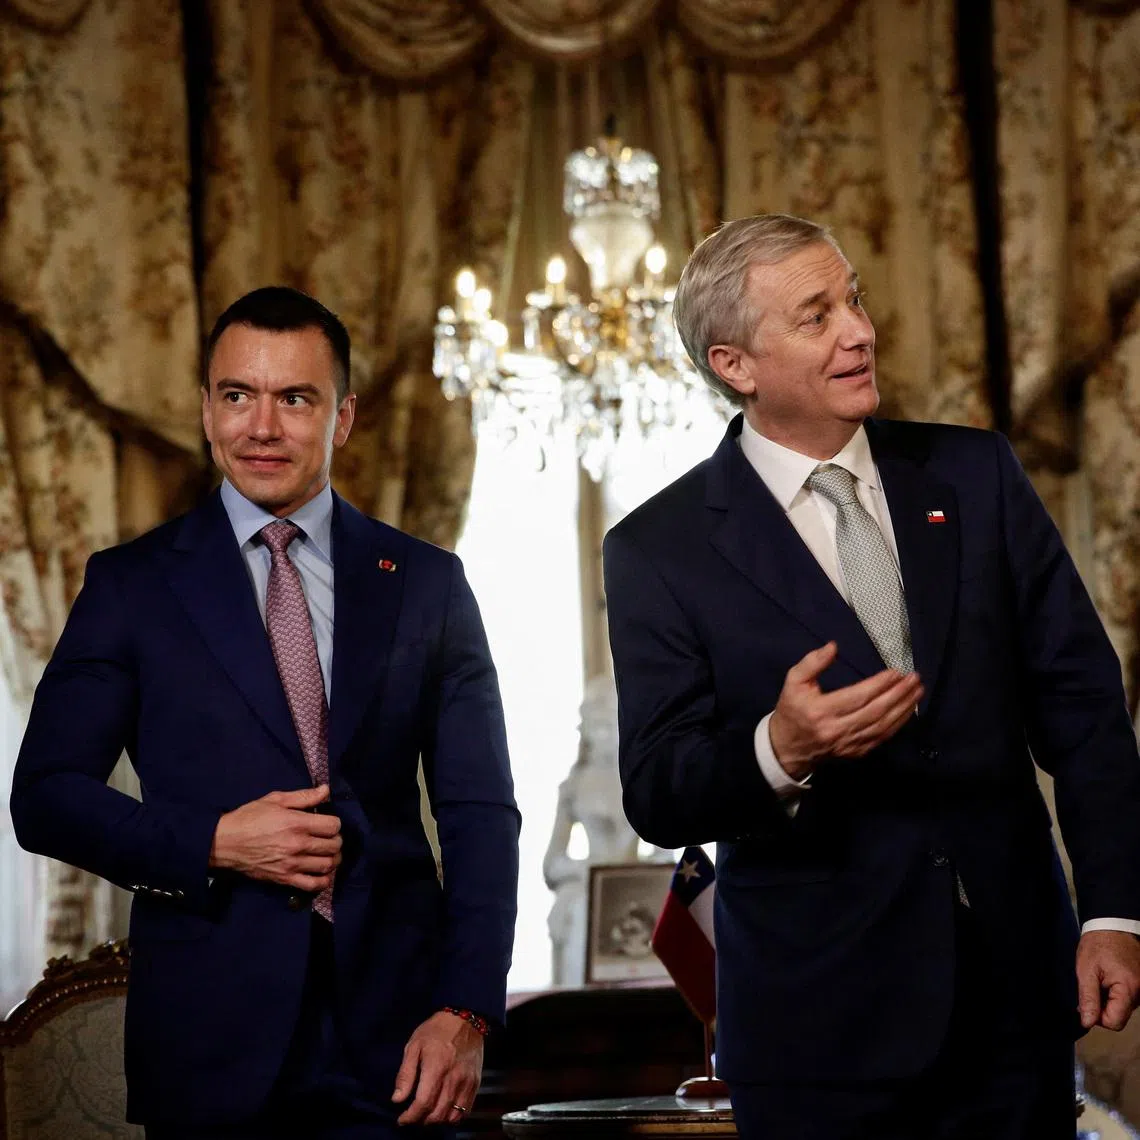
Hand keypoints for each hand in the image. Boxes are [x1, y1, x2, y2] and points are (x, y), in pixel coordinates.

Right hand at [209, 784, 340, 891]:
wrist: (224, 843)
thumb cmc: (249, 818)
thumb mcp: (275, 800)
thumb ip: (303, 796)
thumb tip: (326, 790)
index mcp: (297, 823)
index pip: (333, 826)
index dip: (334, 823)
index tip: (327, 823)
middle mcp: (298, 845)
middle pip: (334, 846)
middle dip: (336, 841)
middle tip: (329, 838)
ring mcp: (292, 864)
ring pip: (328, 865)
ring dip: (333, 860)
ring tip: (327, 854)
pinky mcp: (285, 879)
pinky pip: (313, 885)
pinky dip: (323, 880)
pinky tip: (322, 873)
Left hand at [392, 1009, 483, 1125]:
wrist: (465, 1019)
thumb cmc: (436, 1030)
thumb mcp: (414, 1045)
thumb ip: (405, 1074)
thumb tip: (397, 1099)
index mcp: (436, 1067)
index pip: (423, 1103)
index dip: (410, 1116)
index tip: (402, 1119)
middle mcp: (453, 1078)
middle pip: (437, 1114)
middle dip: (421, 1121)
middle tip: (413, 1116)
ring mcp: (466, 1082)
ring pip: (451, 1116)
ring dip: (437, 1120)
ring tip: (427, 1114)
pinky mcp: (475, 1083)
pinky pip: (465, 1110)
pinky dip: (453, 1117)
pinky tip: (444, 1110)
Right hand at [769, 642, 922, 780]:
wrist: (788, 749)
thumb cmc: (792, 710)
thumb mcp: (793, 682)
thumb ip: (812, 663)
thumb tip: (833, 647)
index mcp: (820, 711)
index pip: (857, 697)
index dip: (879, 685)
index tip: (896, 672)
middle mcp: (837, 730)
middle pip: (875, 712)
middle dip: (898, 695)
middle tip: (914, 679)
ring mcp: (849, 744)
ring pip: (883, 726)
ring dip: (904, 709)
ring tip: (917, 691)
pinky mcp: (857, 752)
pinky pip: (882, 738)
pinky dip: (898, 724)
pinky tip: (908, 710)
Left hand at [1077, 929, 1139, 1030]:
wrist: (1113, 925)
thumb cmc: (1098, 944)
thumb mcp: (1086, 970)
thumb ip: (1088, 998)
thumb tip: (1087, 1023)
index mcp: (1129, 989)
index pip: (1115, 1022)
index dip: (1097, 1017)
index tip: (1085, 1004)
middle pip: (1120, 1015)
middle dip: (1102, 1007)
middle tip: (1091, 987)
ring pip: (1123, 1007)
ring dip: (1108, 999)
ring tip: (1100, 979)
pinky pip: (1128, 998)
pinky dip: (1115, 993)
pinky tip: (1107, 978)